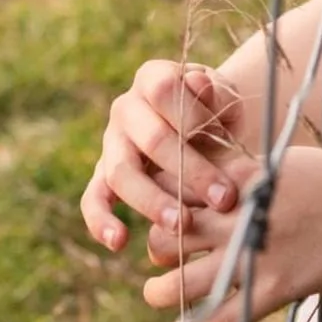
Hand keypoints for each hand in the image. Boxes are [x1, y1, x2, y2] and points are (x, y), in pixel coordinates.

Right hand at [80, 61, 251, 256]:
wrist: (207, 130)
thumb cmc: (216, 113)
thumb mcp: (224, 97)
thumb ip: (214, 93)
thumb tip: (199, 84)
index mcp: (154, 79)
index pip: (165, 92)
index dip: (194, 117)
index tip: (228, 142)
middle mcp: (126, 108)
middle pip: (150, 138)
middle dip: (190, 171)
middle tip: (223, 200)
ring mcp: (111, 143)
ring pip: (121, 172)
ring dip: (153, 201)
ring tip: (182, 226)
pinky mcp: (103, 176)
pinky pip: (93, 198)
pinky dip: (101, 221)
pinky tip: (119, 242)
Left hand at [140, 145, 321, 321]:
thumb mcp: (278, 161)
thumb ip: (239, 175)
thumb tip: (204, 190)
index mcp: (239, 177)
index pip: (174, 187)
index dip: (159, 199)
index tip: (161, 208)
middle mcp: (240, 214)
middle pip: (170, 232)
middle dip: (156, 244)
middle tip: (160, 254)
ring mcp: (257, 253)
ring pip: (184, 281)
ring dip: (160, 290)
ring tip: (156, 291)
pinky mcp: (277, 287)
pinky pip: (225, 318)